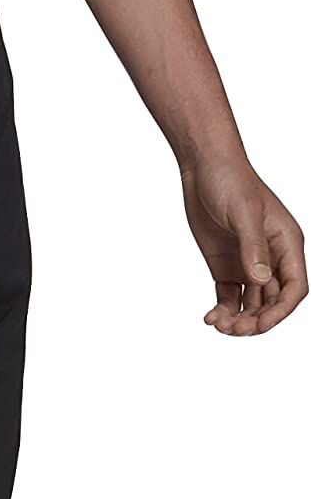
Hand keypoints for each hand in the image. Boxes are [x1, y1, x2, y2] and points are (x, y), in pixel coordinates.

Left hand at [181, 156, 305, 334]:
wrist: (204, 168)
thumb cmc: (231, 181)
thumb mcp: (244, 213)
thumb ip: (253, 247)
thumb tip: (261, 279)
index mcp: (286, 244)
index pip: (294, 287)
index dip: (282, 311)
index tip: (260, 324)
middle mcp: (271, 258)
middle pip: (273, 302)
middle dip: (257, 320)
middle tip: (234, 329)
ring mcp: (248, 264)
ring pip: (251, 304)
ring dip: (238, 320)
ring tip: (218, 324)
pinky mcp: (226, 268)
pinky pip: (230, 298)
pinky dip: (223, 311)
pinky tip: (210, 317)